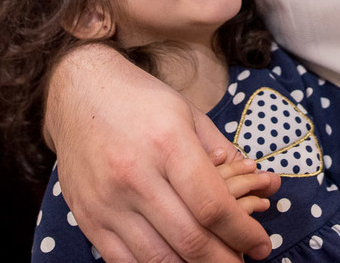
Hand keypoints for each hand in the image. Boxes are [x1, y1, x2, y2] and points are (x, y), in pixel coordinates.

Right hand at [44, 44, 274, 261]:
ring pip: (158, 258)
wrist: (77, 93)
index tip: (262, 246)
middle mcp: (135, 175)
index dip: (243, 233)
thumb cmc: (139, 100)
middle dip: (225, 260)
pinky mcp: (88, 218)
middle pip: (190, 239)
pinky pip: (123, 262)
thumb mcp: (187, 112)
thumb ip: (220, 150)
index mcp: (167, 144)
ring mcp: (107, 201)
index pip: (213, 205)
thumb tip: (260, 181)